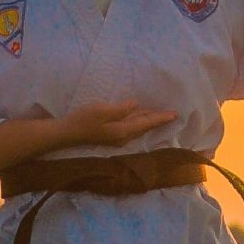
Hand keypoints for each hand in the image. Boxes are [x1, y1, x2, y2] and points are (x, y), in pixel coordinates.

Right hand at [63, 100, 178, 146]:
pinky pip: (131, 127)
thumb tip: (136, 105)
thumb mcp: (103, 110)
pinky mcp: (111, 134)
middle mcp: (124, 136)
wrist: (68, 132)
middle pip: (144, 127)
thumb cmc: (84, 119)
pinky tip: (139, 116)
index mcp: (124, 131)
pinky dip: (139, 121)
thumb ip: (122, 109)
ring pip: (138, 128)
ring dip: (149, 121)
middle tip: (171, 114)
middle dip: (157, 120)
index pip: (146, 123)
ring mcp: (117, 137)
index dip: (160, 118)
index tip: (175, 114)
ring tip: (159, 114)